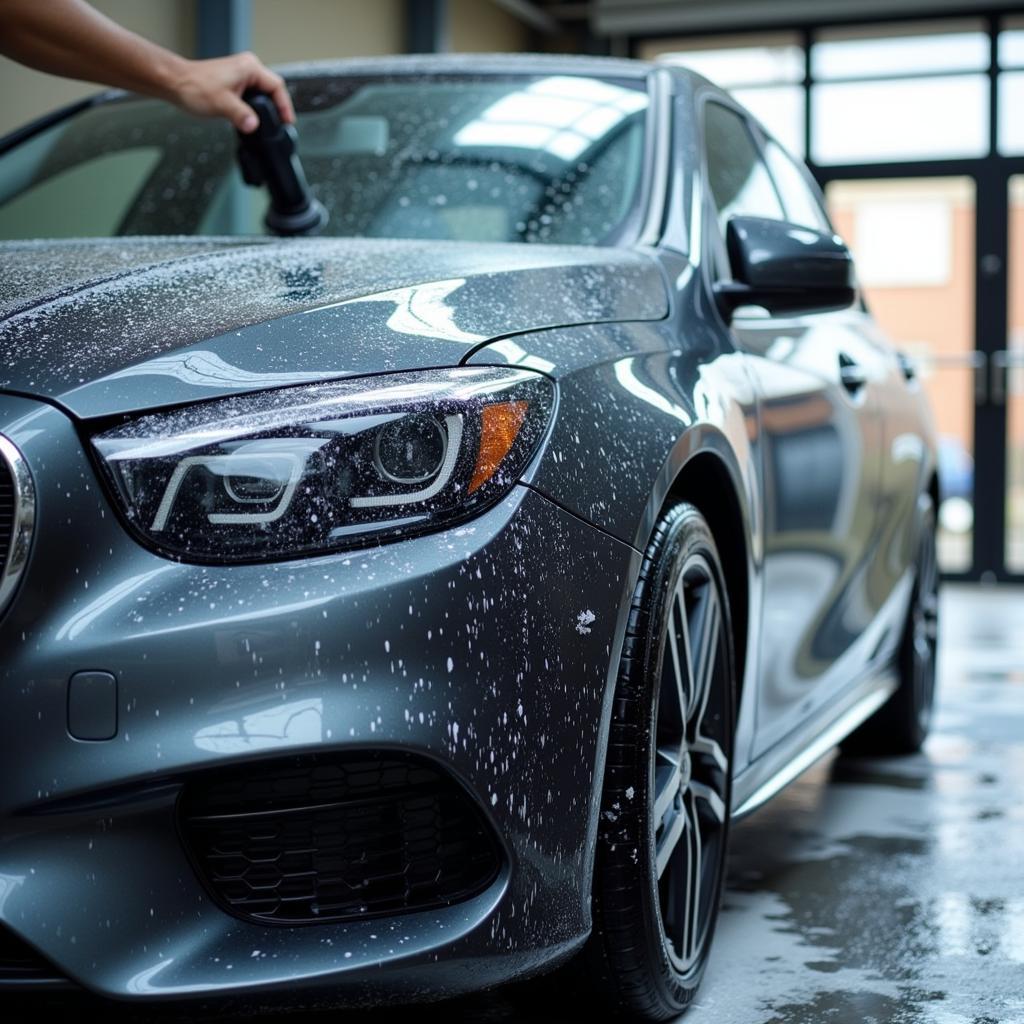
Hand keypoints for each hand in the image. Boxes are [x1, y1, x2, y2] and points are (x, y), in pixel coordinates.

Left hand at [169, 51, 293, 132]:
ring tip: (269, 125)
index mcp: (249, 68)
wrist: (174, 83)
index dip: (285, 106)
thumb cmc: (193, 86)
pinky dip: (254, 109)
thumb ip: (242, 117)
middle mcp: (246, 68)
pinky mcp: (233, 83)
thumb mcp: (223, 104)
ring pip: (262, 95)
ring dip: (265, 110)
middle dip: (277, 109)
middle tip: (280, 126)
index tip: (287, 122)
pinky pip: (251, 97)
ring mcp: (239, 75)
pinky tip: (252, 120)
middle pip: (272, 90)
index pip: (277, 87)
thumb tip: (254, 126)